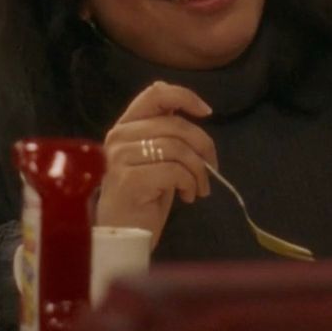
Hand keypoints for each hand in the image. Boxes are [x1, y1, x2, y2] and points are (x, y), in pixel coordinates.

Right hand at [96, 81, 216, 246]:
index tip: (206, 112)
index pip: (155, 93)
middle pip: (174, 124)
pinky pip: (174, 171)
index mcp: (125, 126)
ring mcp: (120, 158)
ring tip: (200, 188)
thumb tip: (191, 107)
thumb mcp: (156, 158)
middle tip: (212, 167)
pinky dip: (190, 183)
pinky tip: (188, 196)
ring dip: (198, 170)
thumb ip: (166, 132)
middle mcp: (119, 136)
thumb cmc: (143, 197)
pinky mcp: (129, 180)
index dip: (184, 96)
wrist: (122, 236)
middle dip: (203, 145)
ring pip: (177, 148)